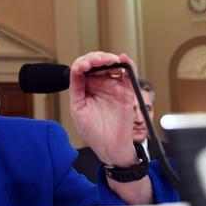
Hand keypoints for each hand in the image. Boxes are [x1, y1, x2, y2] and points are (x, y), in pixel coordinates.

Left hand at [69, 51, 138, 166]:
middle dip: (95, 58)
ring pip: (113, 64)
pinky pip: (129, 74)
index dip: (82, 63)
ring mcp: (114, 86)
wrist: (109, 147)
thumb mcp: (77, 108)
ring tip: (105, 60)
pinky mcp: (127, 91)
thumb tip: (77, 68)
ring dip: (109, 58)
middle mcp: (100, 84)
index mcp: (86, 87)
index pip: (83, 67)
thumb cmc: (93, 132)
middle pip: (98, 62)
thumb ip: (76, 87)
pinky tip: (121, 60)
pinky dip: (127, 64)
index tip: (81, 67)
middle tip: (93, 62)